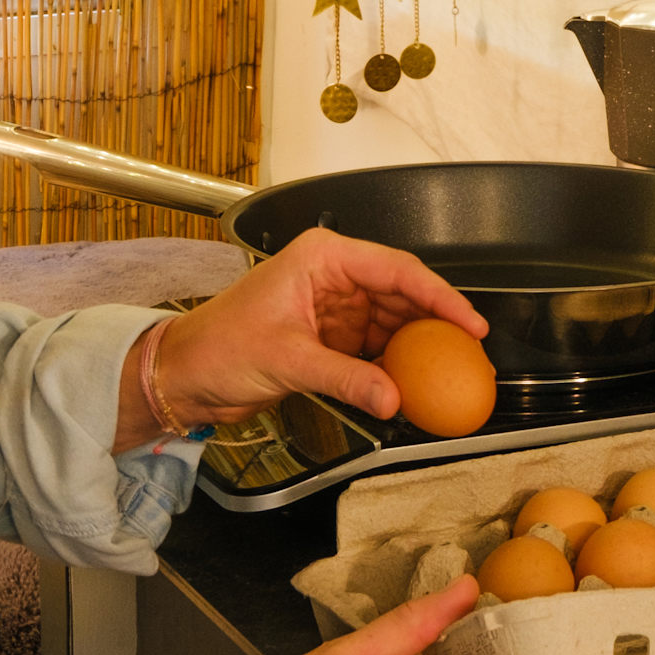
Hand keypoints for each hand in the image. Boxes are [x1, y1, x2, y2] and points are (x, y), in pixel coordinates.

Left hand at [130, 228, 484, 441]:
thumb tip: (393, 397)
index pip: (397, 269)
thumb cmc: (217, 345)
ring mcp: (335, 305)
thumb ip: (345, 379)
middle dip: (437, 323)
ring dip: (418, 347)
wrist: (185, 374)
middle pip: (404, 293)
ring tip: (448, 371)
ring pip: (395, 320)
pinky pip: (377, 346)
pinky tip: (413, 384)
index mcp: (323, 257)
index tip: (469, 322)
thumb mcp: (287, 360)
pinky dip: (396, 366)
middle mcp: (334, 274)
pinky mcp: (333, 335)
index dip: (440, 296)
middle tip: (469, 352)